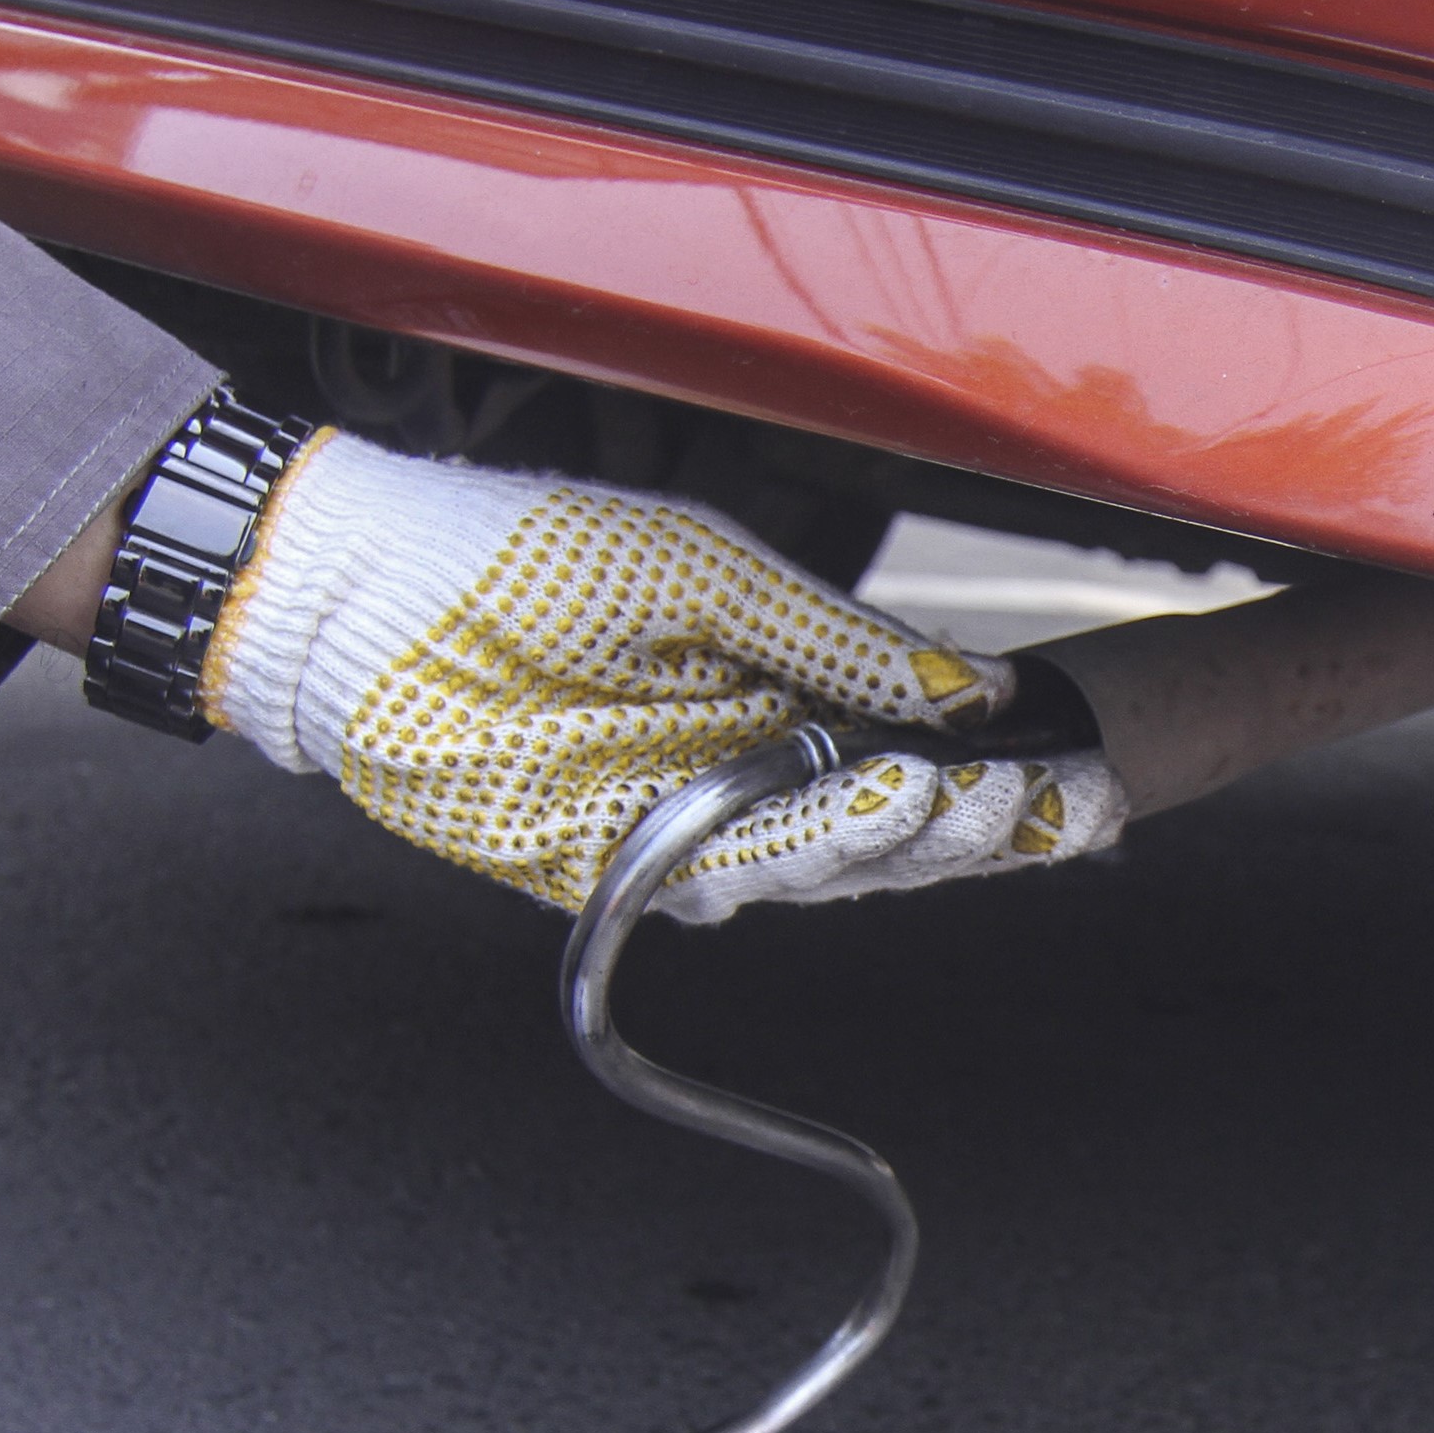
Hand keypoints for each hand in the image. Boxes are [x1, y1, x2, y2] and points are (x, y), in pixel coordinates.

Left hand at [199, 432, 1125, 917]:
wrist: (353, 594)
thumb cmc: (509, 553)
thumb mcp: (704, 569)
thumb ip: (834, 639)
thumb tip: (967, 695)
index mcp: (776, 692)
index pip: (916, 752)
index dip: (1003, 772)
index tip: (1081, 775)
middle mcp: (744, 770)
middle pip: (892, 829)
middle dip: (979, 818)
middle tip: (1047, 801)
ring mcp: (686, 825)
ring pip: (829, 863)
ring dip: (908, 838)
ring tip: (962, 799)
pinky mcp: (619, 872)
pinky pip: (736, 879)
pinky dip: (810, 853)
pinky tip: (877, 814)